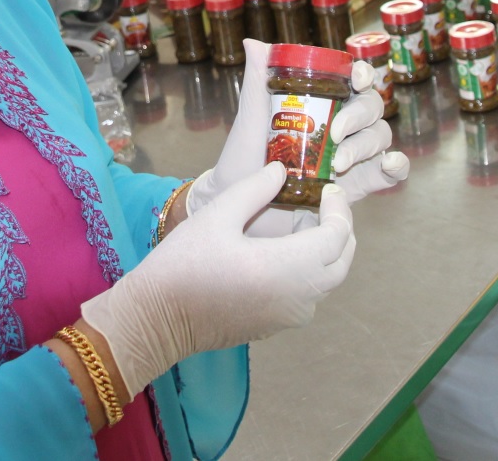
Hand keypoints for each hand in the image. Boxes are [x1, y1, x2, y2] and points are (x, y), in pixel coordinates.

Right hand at [80, 163, 354, 395]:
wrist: (157, 318)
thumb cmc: (183, 263)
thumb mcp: (217, 214)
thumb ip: (255, 189)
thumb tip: (281, 170)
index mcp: (287, 267)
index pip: (337, 236)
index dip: (340, 209)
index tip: (329, 189)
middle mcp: (297, 297)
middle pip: (341, 263)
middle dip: (340, 230)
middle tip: (326, 204)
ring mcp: (288, 316)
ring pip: (327, 282)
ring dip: (328, 252)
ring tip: (308, 223)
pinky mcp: (276, 326)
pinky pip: (309, 296)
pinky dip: (312, 271)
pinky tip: (288, 251)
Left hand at [187, 39, 406, 235]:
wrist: (240, 211)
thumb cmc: (241, 163)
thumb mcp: (249, 122)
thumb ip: (257, 83)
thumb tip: (254, 43)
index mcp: (320, 103)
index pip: (351, 81)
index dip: (362, 75)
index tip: (356, 79)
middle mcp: (340, 126)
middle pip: (371, 108)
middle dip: (358, 116)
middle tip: (333, 134)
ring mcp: (350, 155)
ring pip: (379, 137)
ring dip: (366, 145)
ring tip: (338, 164)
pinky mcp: (355, 186)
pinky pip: (385, 173)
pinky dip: (397, 167)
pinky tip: (390, 165)